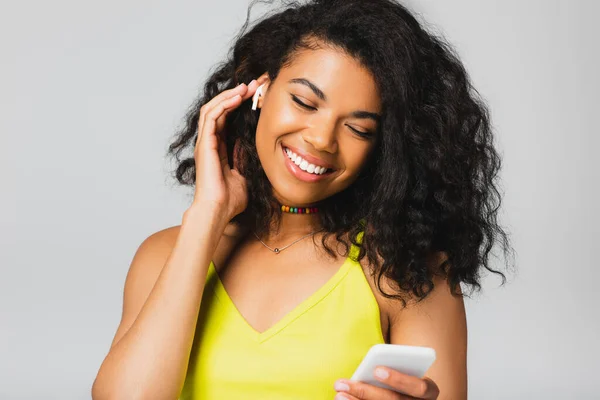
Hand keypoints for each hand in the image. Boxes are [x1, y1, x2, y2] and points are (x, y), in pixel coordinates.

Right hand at [191, 77, 264, 220]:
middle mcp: (210, 143)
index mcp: (219, 148)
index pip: (227, 119)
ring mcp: (205, 142)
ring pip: (213, 109)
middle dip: (236, 95)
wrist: (219, 211)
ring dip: (229, 96)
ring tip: (246, 87)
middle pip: (219, 110)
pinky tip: (237, 98)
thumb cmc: (230, 200)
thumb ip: (245, 159)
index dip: (239, 106)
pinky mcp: (204, 144)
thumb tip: (252, 148)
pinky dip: (223, 104)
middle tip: (254, 85)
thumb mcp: (245, 174)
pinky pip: (211, 117)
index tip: (256, 96)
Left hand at [333, 367, 439, 399]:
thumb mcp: (406, 369)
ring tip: (338, 394)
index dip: (398, 379)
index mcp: (429, 391)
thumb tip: (370, 366)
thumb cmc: (406, 376)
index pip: (418, 387)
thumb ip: (394, 364)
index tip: (376, 370)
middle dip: (365, 392)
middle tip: (342, 384)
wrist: (412, 394)